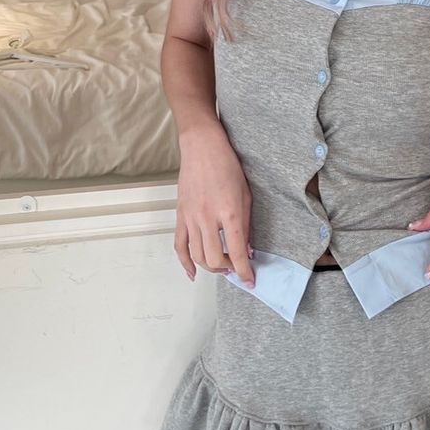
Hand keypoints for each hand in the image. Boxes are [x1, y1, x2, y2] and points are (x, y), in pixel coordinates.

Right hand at [174, 124, 255, 287]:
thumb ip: (246, 225)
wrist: (203, 148)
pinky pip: (179, 245)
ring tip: (221, 266)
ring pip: (197, 256)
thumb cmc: (228, 166)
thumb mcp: (246, 195)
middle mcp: (208, 218)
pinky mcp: (180, 215)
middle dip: (227, 269)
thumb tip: (246, 250)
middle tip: (236, 267)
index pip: (236, 252)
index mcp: (229, 212)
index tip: (250, 281)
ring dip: (210, 267)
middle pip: (214, 259)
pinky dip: (185, 263)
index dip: (244, 271)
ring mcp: (191, 217)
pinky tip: (193, 273)